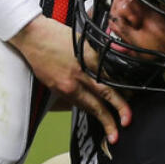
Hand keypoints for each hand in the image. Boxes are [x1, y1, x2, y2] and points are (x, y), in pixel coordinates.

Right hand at [11, 16, 129, 142]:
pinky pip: (76, 102)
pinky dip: (87, 108)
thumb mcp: (83, 41)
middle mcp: (79, 75)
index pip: (112, 80)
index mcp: (89, 59)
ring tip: (111, 129)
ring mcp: (67, 84)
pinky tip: (93, 113)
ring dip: (102, 117)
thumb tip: (111, 69)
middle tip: (126, 123)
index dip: (123, 93)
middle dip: (117, 112)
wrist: (31, 36)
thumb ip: (97, 55)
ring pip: (89, 105)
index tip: (132, 100)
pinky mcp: (57, 89)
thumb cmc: (55, 34)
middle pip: (103, 97)